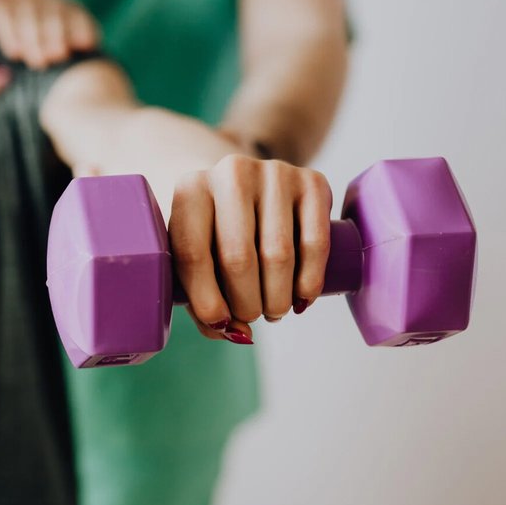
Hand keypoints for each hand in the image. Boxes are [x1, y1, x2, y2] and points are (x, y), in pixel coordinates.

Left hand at [169, 155, 332, 343]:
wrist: (246, 184)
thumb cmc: (214, 231)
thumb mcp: (196, 256)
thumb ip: (203, 301)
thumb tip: (237, 332)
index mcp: (190, 189)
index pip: (193, 252)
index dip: (206, 298)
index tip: (221, 321)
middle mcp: (231, 172)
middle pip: (238, 257)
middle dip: (247, 303)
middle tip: (251, 316)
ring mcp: (274, 173)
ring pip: (278, 254)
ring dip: (278, 298)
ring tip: (274, 310)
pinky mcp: (312, 181)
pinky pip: (314, 242)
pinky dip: (310, 281)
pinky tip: (302, 298)